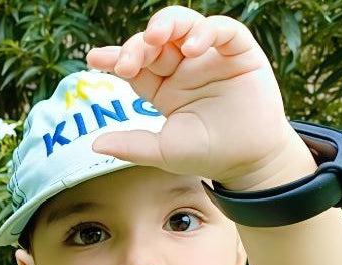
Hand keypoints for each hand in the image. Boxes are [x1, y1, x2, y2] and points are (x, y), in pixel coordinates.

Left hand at [86, 6, 297, 188]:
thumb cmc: (206, 154)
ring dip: (167, 25)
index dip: (115, 58)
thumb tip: (94, 144)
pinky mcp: (239, 51)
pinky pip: (223, 30)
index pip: (136, 65)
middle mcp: (183, 67)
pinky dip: (207, 31)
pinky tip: (193, 47)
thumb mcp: (164, 152)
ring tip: (155, 38)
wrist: (247, 161)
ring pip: (184, 25)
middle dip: (139, 44)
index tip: (94, 59)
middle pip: (156, 41)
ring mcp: (210, 56)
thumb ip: (132, 146)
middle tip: (129, 60)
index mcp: (163, 87)